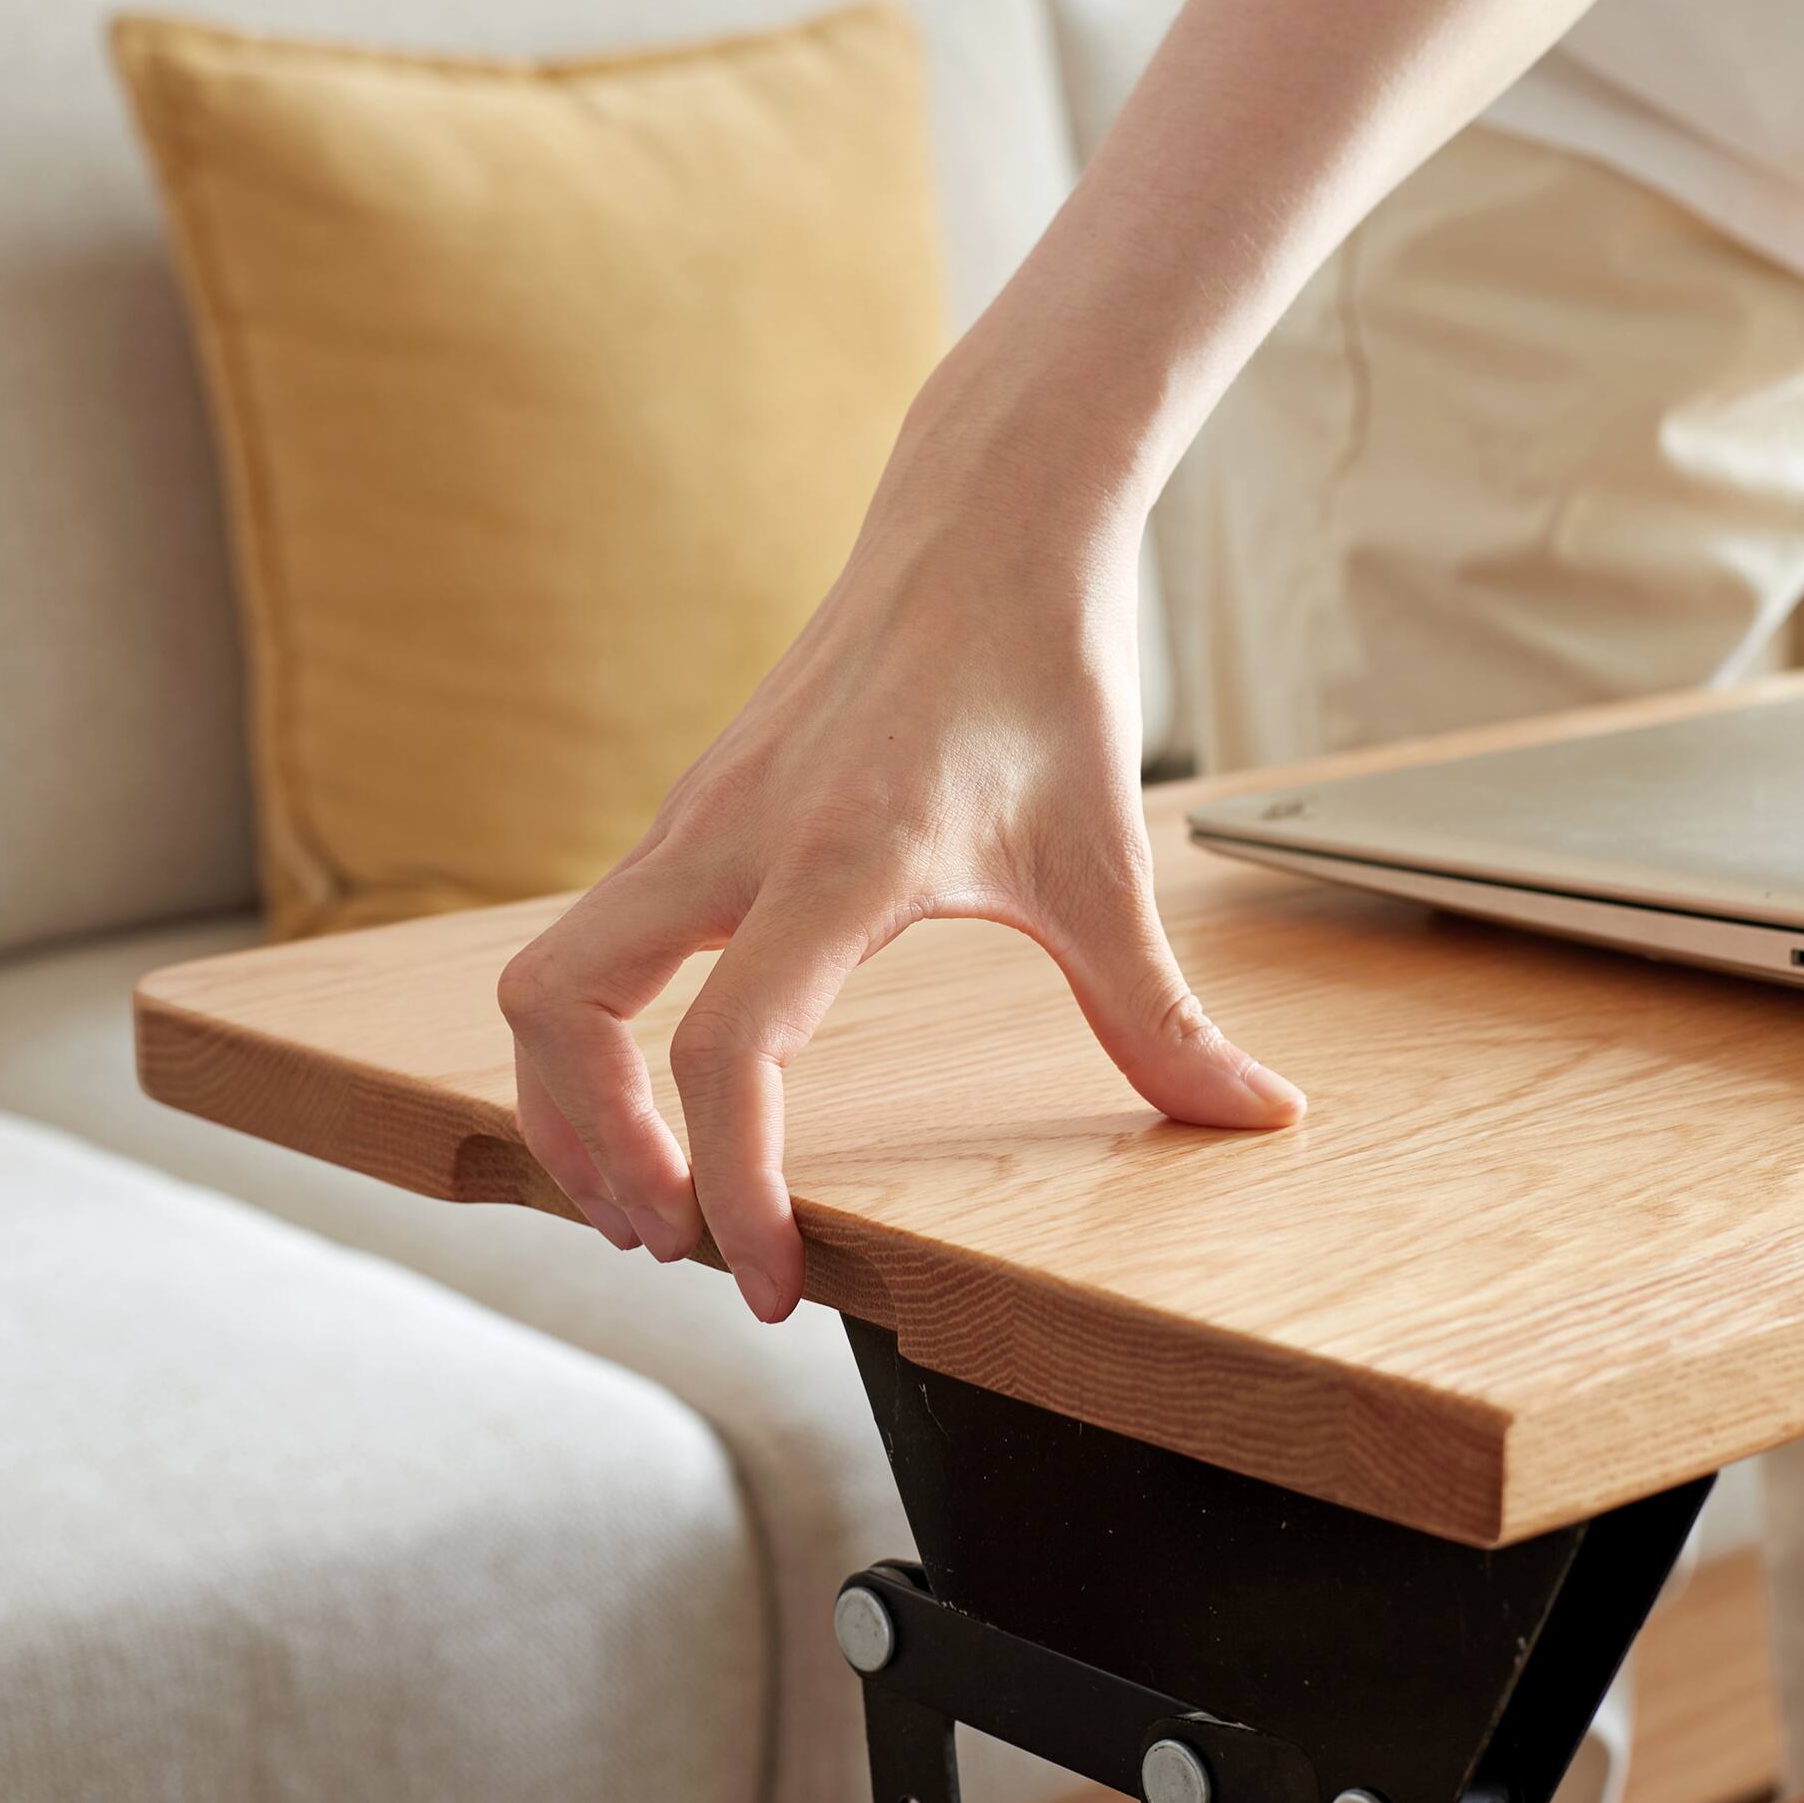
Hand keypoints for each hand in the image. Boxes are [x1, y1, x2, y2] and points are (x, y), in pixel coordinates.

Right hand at [498, 388, 1304, 1323]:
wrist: (982, 522)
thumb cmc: (1040, 670)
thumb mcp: (1103, 857)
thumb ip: (1159, 1011)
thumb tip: (1254, 1116)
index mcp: (840, 855)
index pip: (730, 1054)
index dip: (734, 1191)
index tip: (772, 1280)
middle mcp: (732, 837)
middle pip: (558, 1011)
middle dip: (591, 1147)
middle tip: (672, 1240)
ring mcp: (694, 821)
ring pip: (549, 978)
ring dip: (575, 1101)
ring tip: (654, 1194)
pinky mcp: (691, 816)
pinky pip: (590, 943)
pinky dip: (601, 1039)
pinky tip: (674, 1090)